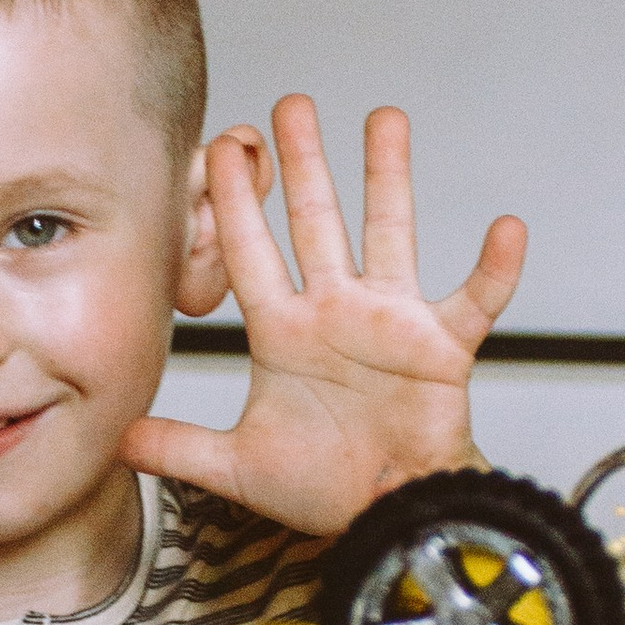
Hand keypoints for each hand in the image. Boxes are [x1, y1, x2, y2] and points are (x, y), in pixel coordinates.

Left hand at [122, 99, 525, 535]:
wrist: (385, 518)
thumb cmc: (323, 488)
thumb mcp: (238, 467)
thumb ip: (179, 446)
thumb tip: (117, 438)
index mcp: (284, 333)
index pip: (250, 253)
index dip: (232, 203)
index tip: (218, 149)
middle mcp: (336, 313)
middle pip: (315, 223)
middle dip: (302, 164)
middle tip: (291, 106)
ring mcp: (391, 323)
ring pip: (389, 234)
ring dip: (387, 178)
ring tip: (384, 120)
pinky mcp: (441, 347)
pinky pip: (476, 301)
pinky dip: (495, 269)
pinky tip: (507, 229)